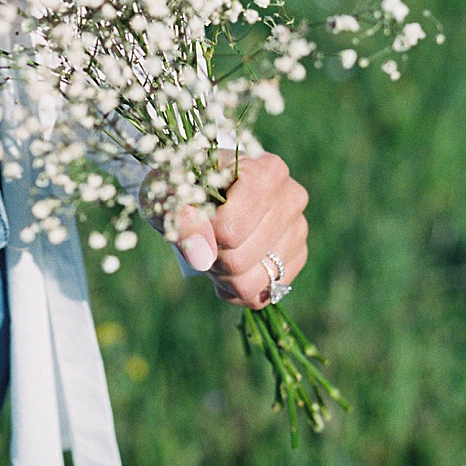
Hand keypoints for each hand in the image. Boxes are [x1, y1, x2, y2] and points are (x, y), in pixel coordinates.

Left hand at [150, 153, 309, 309]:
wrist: (199, 186)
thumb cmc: (181, 184)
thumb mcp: (167, 192)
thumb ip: (180, 219)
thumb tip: (202, 257)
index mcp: (267, 171)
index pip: (230, 230)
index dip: (202, 234)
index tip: (194, 214)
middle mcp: (291, 198)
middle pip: (239, 259)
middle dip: (210, 256)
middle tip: (200, 235)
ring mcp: (298, 229)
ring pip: (251, 281)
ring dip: (220, 274)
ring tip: (212, 248)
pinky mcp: (298, 256)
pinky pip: (261, 293)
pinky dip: (234, 287)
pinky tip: (225, 265)